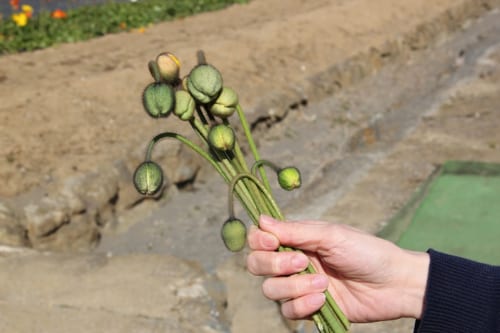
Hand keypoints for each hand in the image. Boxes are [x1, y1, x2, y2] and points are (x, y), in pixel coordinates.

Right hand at [246, 215, 428, 322]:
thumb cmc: (367, 252)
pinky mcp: (309, 307)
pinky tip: (324, 299)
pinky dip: (303, 305)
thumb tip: (260, 220)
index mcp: (297, 239)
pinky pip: (288, 311)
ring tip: (323, 283)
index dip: (258, 241)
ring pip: (270, 289)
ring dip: (294, 286)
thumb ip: (295, 230)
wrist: (394, 284)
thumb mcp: (331, 235)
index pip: (260, 239)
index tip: (272, 242)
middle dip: (274, 264)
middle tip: (302, 262)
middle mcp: (293, 261)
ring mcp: (299, 286)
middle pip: (257, 264)